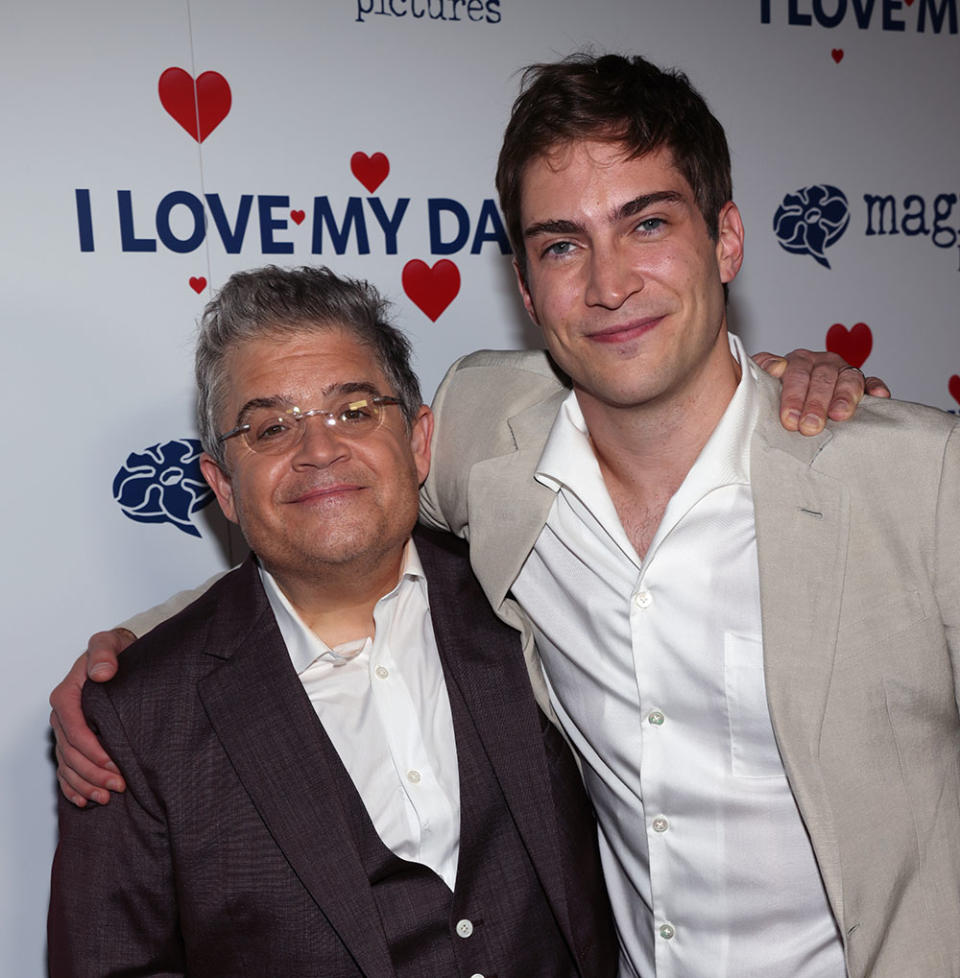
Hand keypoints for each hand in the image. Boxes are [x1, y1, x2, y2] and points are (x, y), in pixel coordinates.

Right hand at [50, 628, 135, 805]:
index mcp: (67, 695)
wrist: (118, 655)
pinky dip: (73, 788)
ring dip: (85, 784)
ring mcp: (66, 731)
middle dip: (93, 773)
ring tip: (107, 797)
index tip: (113, 763)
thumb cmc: (113, 650)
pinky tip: (85, 800)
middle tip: (118, 786)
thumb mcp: (108, 644)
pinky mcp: (74, 740)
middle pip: (71, 753)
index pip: (74, 729)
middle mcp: (63, 716)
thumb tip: (101, 673)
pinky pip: (66, 770)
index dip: (92, 750)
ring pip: (68, 766)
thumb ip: (103, 654)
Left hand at [753, 350, 890, 435]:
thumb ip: (762, 369)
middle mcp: (822, 363)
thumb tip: (776, 366)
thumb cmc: (777, 393)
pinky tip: (879, 396)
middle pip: (822, 379)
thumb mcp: (762, 380)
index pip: (796, 373)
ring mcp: (843, 372)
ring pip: (848, 378)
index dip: (793, 396)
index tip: (788, 419)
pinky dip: (876, 387)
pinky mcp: (862, 383)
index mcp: (798, 361)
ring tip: (839, 415)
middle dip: (816, 404)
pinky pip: (872, 381)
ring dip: (845, 397)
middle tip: (810, 426)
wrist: (792, 403)